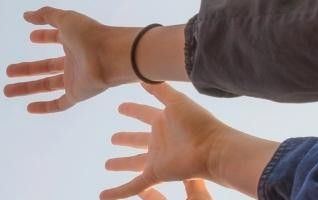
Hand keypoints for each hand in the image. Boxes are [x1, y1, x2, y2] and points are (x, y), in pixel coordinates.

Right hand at [5, 6, 142, 112]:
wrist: (111, 56)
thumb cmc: (91, 35)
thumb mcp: (66, 19)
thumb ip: (46, 15)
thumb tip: (26, 15)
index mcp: (73, 40)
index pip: (55, 38)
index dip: (44, 36)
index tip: (32, 36)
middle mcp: (73, 60)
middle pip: (45, 66)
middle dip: (26, 69)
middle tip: (8, 70)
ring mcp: (75, 79)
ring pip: (46, 85)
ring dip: (27, 88)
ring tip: (7, 90)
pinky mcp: (77, 94)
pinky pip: (59, 104)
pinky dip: (44, 107)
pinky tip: (29, 107)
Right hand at [100, 83, 273, 199]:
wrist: (213, 148)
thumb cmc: (199, 123)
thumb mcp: (176, 101)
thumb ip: (159, 90)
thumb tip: (142, 78)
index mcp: (163, 121)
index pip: (143, 113)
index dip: (132, 110)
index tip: (120, 107)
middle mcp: (159, 140)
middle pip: (137, 140)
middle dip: (125, 139)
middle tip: (113, 138)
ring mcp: (157, 158)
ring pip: (134, 163)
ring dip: (122, 164)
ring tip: (107, 164)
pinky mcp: (156, 174)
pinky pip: (132, 186)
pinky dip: (118, 192)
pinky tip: (104, 195)